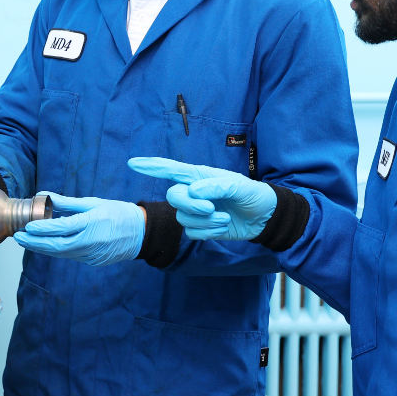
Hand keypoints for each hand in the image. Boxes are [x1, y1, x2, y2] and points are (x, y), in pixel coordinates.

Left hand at [14, 194, 144, 265]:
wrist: (140, 233)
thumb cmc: (118, 213)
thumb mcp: (94, 203)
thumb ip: (68, 203)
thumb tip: (46, 196)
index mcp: (91, 224)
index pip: (61, 228)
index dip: (42, 229)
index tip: (27, 227)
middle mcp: (89, 242)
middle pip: (56, 246)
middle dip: (35, 243)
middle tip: (19, 237)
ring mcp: (90, 254)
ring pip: (61, 253)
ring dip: (42, 248)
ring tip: (27, 242)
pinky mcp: (92, 261)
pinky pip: (70, 256)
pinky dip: (55, 251)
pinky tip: (45, 246)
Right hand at [128, 157, 275, 240]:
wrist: (264, 218)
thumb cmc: (253, 195)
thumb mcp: (240, 186)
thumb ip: (217, 187)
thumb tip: (194, 191)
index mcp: (200, 176)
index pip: (170, 169)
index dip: (151, 166)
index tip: (132, 163)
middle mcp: (194, 191)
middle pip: (173, 197)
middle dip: (191, 205)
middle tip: (211, 208)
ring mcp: (195, 210)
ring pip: (183, 218)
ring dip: (205, 221)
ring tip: (224, 218)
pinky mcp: (200, 228)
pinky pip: (192, 233)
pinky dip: (209, 232)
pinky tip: (223, 227)